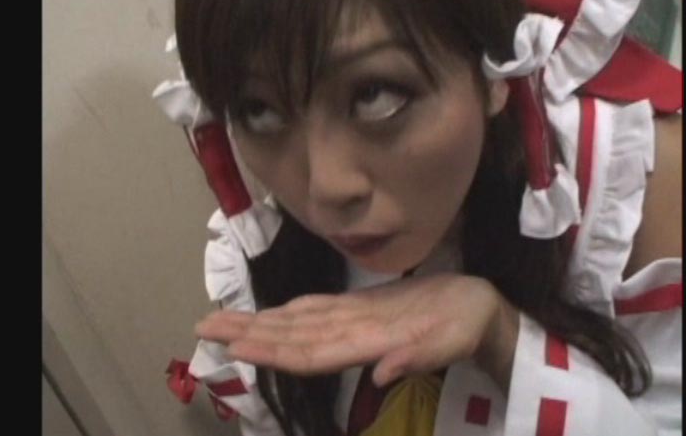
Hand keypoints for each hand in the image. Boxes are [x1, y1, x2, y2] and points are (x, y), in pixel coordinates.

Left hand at [196, 273, 518, 387]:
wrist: (481, 312)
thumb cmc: (470, 323)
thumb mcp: (453, 341)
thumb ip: (419, 358)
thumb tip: (381, 375)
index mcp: (369, 342)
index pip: (310, 352)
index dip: (272, 351)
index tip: (235, 347)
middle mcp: (353, 335)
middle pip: (293, 340)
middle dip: (250, 335)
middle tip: (204, 328)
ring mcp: (355, 322)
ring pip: (299, 327)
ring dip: (260, 325)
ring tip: (222, 321)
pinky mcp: (363, 310)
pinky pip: (318, 312)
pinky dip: (288, 314)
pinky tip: (268, 314)